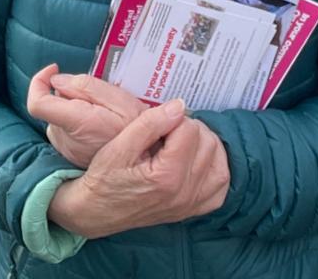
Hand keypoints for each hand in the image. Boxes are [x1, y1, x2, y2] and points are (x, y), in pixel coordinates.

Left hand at [26, 63, 145, 167]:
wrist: (146, 165)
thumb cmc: (138, 131)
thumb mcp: (120, 100)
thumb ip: (87, 86)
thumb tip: (57, 80)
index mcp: (76, 122)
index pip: (37, 104)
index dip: (39, 81)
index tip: (54, 69)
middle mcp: (65, 139)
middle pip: (54, 105)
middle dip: (70, 94)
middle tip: (98, 97)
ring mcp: (66, 150)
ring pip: (60, 117)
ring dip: (75, 109)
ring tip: (103, 113)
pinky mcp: (71, 156)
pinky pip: (67, 131)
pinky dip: (78, 123)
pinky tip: (99, 126)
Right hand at [47, 99, 228, 237]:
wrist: (97, 211)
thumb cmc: (104, 177)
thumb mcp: (120, 145)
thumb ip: (150, 124)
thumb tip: (179, 105)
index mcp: (167, 176)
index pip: (189, 129)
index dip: (173, 119)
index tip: (157, 124)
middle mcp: (184, 193)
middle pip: (208, 144)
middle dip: (190, 129)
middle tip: (168, 130)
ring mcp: (190, 205)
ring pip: (220, 164)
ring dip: (207, 145)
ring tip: (184, 140)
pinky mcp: (191, 211)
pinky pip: (219, 188)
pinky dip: (215, 170)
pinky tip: (200, 160)